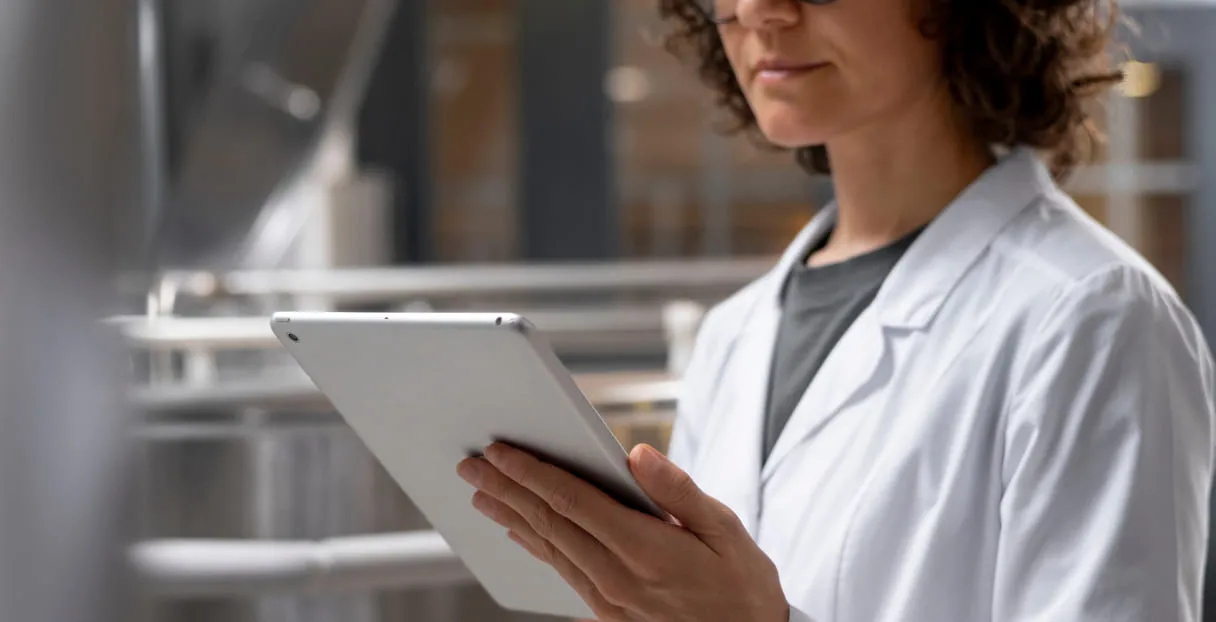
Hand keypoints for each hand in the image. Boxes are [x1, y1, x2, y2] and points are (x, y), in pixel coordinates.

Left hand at [456, 442, 789, 621]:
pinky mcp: (607, 616)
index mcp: (645, 549)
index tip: (501, 451)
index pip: (573, 501)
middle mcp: (617, 578)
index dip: (531, 473)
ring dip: (511, 516)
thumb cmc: (743, 588)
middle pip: (548, 523)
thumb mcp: (726, 532)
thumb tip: (638, 455)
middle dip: (506, 489)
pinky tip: (519, 532)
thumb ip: (678, 491)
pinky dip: (535, 547)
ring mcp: (608, 602)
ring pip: (548, 549)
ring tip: (482, 493)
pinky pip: (561, 573)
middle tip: (471, 465)